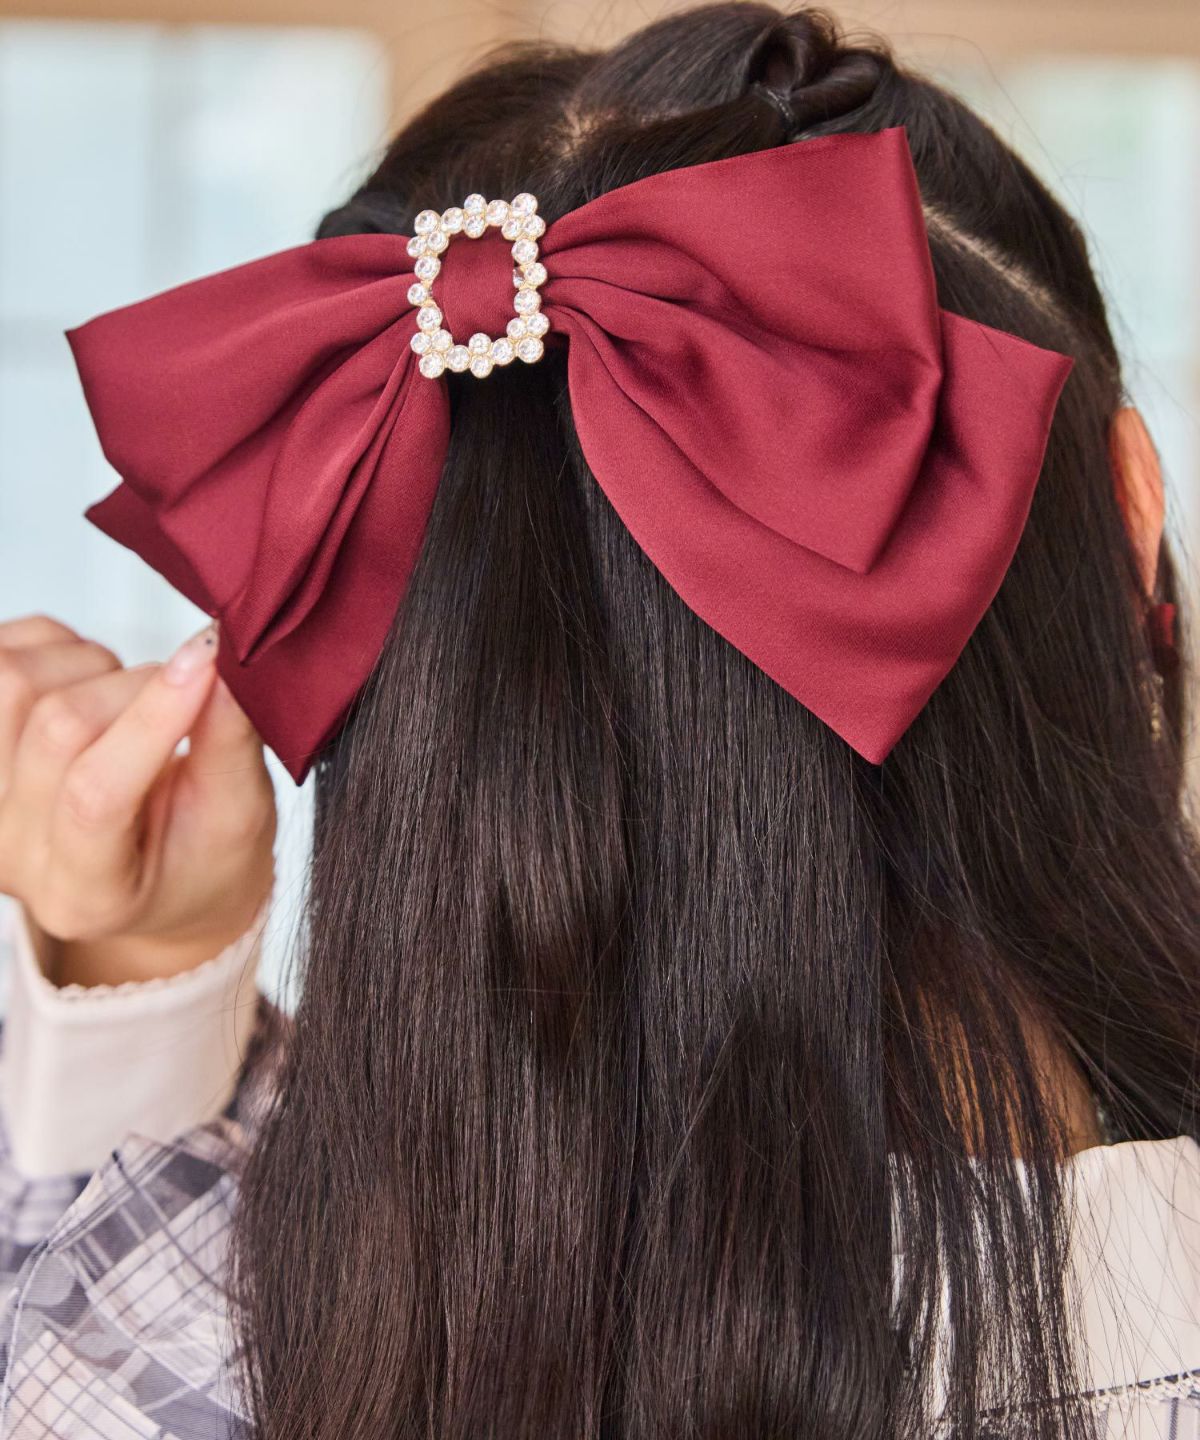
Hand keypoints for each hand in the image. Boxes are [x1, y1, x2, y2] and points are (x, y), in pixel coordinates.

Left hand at [0, 615, 275, 985]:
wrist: (156, 874)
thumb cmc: (200, 853)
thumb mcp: (237, 815)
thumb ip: (230, 743)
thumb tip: (222, 662)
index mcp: (86, 892)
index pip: (95, 796)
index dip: (153, 718)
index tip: (209, 665)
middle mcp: (14, 850)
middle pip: (57, 728)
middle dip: (136, 685)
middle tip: (188, 687)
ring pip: (14, 682)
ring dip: (90, 666)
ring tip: (132, 695)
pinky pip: (3, 654)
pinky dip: (58, 646)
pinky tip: (94, 681)